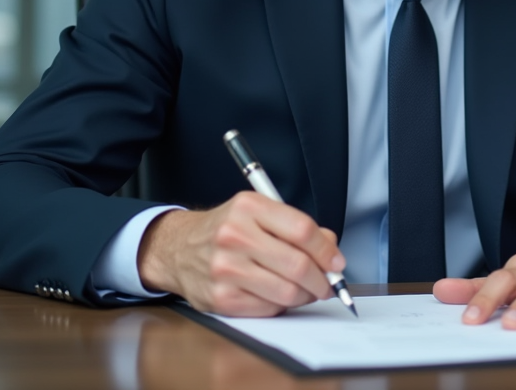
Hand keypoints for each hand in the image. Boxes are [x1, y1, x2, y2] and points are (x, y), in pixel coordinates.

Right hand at [136, 191, 344, 316]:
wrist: (178, 249)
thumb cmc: (227, 229)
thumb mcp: (258, 212)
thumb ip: (296, 227)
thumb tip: (331, 250)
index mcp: (249, 208)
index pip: (302, 230)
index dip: (326, 250)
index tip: (337, 262)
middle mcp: (234, 236)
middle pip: (297, 264)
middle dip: (321, 279)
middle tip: (327, 283)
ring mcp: (225, 269)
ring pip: (286, 292)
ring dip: (305, 295)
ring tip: (306, 290)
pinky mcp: (221, 298)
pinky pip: (268, 309)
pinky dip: (282, 305)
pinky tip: (278, 295)